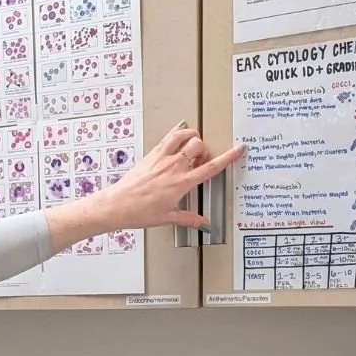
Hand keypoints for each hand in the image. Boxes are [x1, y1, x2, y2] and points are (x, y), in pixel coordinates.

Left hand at [87, 123, 245, 231]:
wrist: (117, 205)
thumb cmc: (139, 212)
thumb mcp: (167, 218)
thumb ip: (188, 218)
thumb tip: (202, 223)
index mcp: (182, 183)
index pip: (211, 167)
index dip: (228, 157)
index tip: (238, 149)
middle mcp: (174, 167)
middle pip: (199, 146)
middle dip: (204, 150)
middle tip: (200, 160)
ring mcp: (162, 158)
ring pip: (185, 135)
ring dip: (192, 137)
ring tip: (192, 145)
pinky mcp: (151, 154)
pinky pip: (168, 137)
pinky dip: (177, 133)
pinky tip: (178, 136)